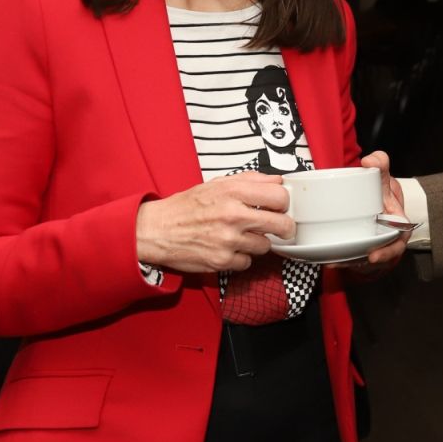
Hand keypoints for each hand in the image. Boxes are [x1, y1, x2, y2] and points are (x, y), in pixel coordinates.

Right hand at [136, 174, 291, 272]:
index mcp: (232, 191)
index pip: (279, 195)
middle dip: (285, 226)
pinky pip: (247, 262)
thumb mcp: (216, 184)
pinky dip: (241, 257)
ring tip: (240, 235)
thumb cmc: (186, 207)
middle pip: (281, 224)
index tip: (281, 206)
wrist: (157, 230)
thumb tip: (277, 179)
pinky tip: (228, 247)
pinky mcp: (222, 261)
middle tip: (280, 226)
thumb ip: (249, 180)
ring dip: (257, 241)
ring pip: (265, 245)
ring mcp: (228, 240)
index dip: (283, 202)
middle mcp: (233, 215)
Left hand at [327, 151, 408, 278]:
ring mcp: (373, 247)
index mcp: (398, 227)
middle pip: (377, 257)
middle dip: (361, 263)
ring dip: (348, 263)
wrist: (378, 206)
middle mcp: (387, 241)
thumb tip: (370, 160)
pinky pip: (352, 259)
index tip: (373, 256)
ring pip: (362, 260)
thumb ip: (381, 166)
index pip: (397, 243)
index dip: (387, 252)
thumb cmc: (382, 195)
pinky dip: (340, 261)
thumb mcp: (384, 179)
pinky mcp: (361, 251)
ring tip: (332, 262)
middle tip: (344, 262)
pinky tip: (327, 260)